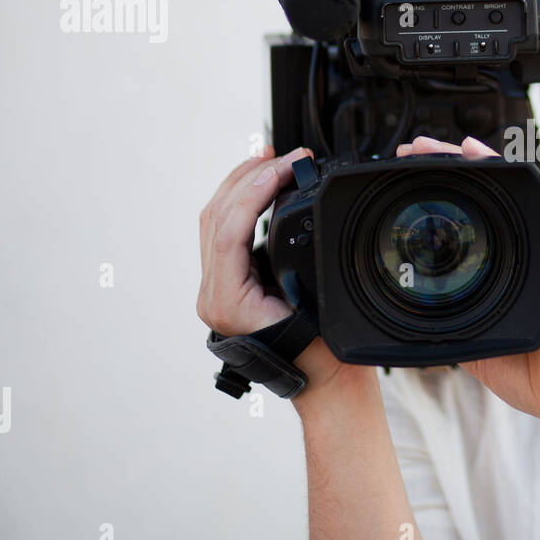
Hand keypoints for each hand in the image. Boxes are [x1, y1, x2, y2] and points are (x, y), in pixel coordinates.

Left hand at [196, 145, 359, 399]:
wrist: (326, 384)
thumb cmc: (326, 352)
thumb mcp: (317, 301)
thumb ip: (299, 260)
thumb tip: (296, 211)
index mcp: (227, 301)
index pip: (228, 228)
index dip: (255, 190)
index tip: (285, 165)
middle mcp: (213, 295)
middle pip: (215, 217)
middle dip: (248, 177)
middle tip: (281, 156)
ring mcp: (217, 290)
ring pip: (215, 221)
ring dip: (242, 185)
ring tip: (270, 161)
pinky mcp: (229, 284)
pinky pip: (225, 233)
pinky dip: (243, 204)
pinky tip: (262, 189)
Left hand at [394, 135, 539, 430]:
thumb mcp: (478, 352)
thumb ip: (455, 332)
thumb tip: (422, 327)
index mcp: (501, 277)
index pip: (462, 230)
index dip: (433, 205)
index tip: (401, 190)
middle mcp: (519, 255)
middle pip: (478, 200)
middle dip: (440, 172)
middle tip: (407, 154)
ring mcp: (536, 247)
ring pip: (498, 190)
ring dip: (461, 162)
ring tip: (429, 145)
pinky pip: (527, 196)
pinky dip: (499, 169)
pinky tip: (473, 150)